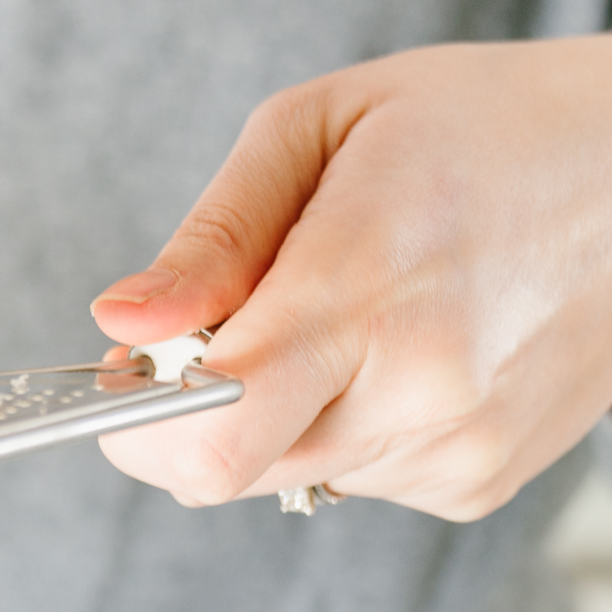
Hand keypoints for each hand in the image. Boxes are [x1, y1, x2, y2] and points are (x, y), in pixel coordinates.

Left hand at [90, 37, 611, 521]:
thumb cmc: (487, 130)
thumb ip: (213, 239)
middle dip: (196, 416)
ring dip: (281, 417)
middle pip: (228, 473)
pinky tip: (409, 354)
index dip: (138, 423)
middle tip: (233, 332)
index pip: (209, 432)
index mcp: (366, 288)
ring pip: (289, 479)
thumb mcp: (327, 126)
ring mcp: (452, 451)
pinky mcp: (475, 485)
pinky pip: (357, 480)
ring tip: (355, 318)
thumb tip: (124, 324)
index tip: (131, 381)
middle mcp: (417, 390)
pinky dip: (350, 426)